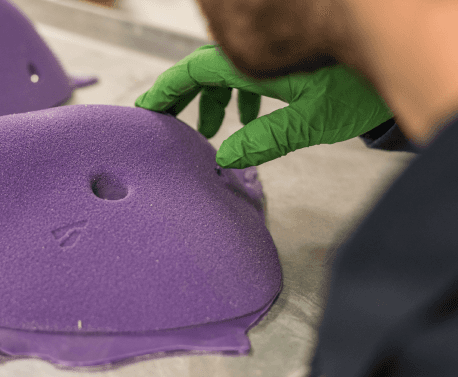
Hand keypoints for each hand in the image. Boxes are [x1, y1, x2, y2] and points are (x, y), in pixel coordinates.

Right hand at [135, 45, 393, 167]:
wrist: (395, 52)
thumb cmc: (359, 84)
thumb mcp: (310, 120)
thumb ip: (266, 140)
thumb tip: (225, 159)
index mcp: (253, 62)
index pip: (194, 72)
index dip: (167, 91)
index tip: (146, 109)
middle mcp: (258, 54)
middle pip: (207, 71)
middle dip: (188, 99)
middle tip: (170, 123)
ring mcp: (272, 55)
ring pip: (229, 72)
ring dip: (216, 100)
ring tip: (212, 131)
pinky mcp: (287, 61)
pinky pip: (251, 72)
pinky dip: (242, 95)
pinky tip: (251, 118)